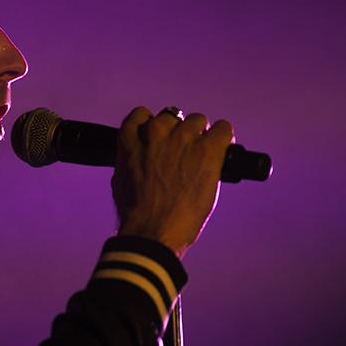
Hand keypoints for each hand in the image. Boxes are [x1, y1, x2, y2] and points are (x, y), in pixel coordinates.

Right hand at [111, 107, 233, 256]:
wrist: (153, 229)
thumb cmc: (136, 213)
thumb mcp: (121, 181)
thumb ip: (131, 161)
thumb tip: (141, 160)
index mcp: (131, 140)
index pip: (142, 115)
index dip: (153, 125)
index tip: (161, 138)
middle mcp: (156, 133)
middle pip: (172, 116)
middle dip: (178, 132)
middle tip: (183, 153)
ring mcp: (183, 140)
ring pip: (198, 121)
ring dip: (201, 135)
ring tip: (203, 154)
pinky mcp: (207, 150)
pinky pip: (222, 129)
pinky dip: (223, 137)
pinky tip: (222, 149)